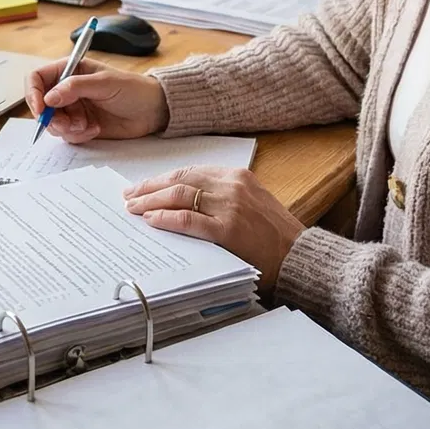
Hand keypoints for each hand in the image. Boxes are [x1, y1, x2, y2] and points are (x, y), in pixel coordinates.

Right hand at [24, 58, 167, 143]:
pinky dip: (78, 136)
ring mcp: (73, 109)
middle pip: (41, 105)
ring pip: (53, 123)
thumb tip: (49, 97)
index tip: (41, 109)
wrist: (153, 111)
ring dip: (67, 128)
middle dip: (53, 118)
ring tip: (87, 125)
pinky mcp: (80, 126)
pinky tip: (95, 129)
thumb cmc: (134, 89)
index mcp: (70, 70)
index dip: (33, 93)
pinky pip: (67, 135)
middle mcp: (67, 90)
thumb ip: (75, 88)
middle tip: (69, 124)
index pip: (38, 78)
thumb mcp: (105, 83)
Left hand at [123, 167, 305, 290]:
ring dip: (151, 202)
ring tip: (134, 209)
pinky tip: (151, 221)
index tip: (144, 186)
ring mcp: (230, 207)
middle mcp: (233, 186)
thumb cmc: (275, 236)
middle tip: (129, 196)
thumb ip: (222, 197)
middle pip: (180, 180)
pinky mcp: (228, 230)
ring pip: (180, 196)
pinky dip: (167, 219)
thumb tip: (183, 202)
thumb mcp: (252, 204)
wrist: (300, 257)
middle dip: (150, 188)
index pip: (190, 171)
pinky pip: (189, 220)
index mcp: (238, 176)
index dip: (163, 178)